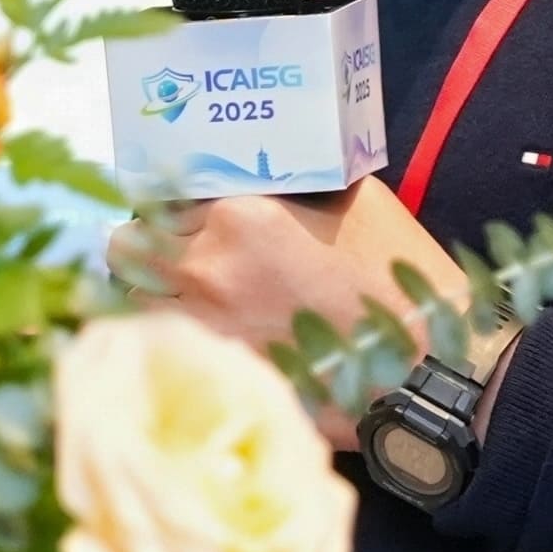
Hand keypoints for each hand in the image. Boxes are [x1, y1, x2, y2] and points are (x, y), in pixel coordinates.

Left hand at [108, 178, 477, 442]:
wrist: (425, 373)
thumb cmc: (398, 280)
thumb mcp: (356, 203)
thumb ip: (298, 184)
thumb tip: (269, 175)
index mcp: (240, 214)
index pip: (162, 193)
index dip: (166, 200)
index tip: (178, 207)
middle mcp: (206, 267)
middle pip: (127, 247)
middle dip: (143, 247)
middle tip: (170, 251)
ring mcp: (204, 328)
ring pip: (131, 302)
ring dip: (148, 295)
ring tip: (181, 297)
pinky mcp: (214, 376)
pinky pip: (161, 350)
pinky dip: (166, 340)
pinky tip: (194, 339)